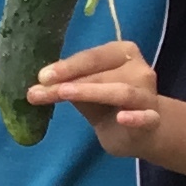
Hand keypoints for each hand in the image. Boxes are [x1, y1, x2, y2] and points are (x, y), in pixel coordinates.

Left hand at [30, 36, 163, 154]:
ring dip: (91, 92)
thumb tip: (32, 90)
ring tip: (65, 94)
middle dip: (69, 82)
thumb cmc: (108, 104)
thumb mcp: (83, 92)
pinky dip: (135, 117)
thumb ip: (63, 87)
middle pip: (102, 74)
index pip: (93, 57)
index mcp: (122, 53)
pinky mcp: (153, 119)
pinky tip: (122, 118)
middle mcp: (139, 69)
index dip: (68, 66)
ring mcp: (148, 94)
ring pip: (120, 91)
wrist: (140, 132)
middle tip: (41, 91)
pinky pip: (146, 117)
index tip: (42, 76)